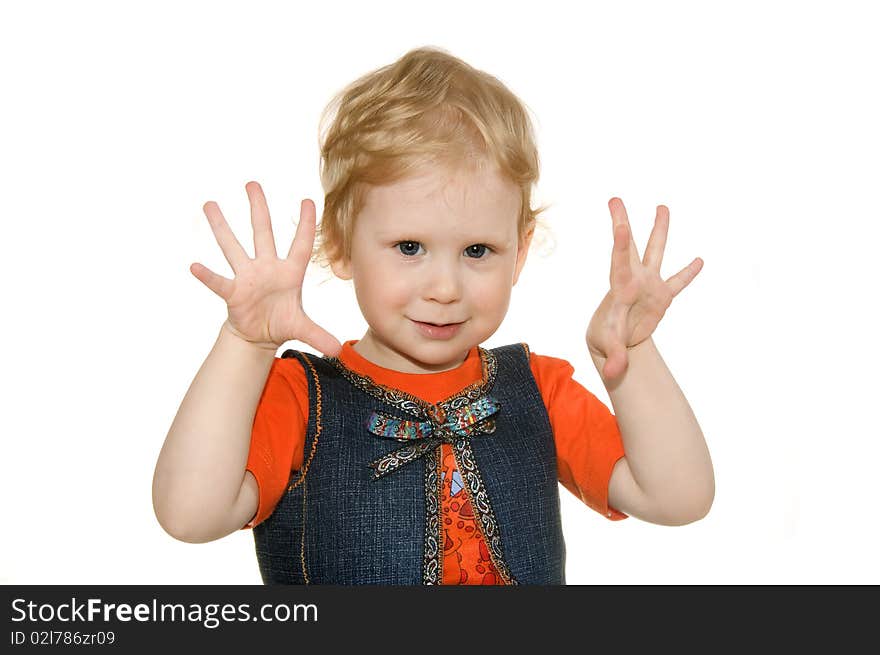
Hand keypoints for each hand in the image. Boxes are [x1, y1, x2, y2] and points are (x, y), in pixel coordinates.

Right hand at [190, 181, 341, 355]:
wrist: (258, 335)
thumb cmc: (281, 322)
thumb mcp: (302, 329)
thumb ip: (319, 335)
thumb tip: (338, 351)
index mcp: (289, 273)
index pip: (301, 244)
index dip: (305, 225)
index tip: (309, 200)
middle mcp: (267, 268)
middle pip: (262, 233)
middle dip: (258, 209)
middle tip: (252, 183)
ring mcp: (247, 277)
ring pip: (234, 247)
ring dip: (222, 227)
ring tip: (210, 204)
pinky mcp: (233, 293)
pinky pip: (219, 281)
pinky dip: (208, 276)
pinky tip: (195, 266)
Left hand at [586, 198, 702, 381]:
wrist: (613, 342)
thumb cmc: (607, 339)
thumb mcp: (610, 348)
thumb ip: (615, 358)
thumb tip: (615, 374)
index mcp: (620, 288)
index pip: (620, 262)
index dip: (622, 243)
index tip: (622, 224)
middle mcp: (634, 280)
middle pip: (630, 248)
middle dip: (622, 223)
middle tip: (614, 199)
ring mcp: (649, 285)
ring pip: (655, 253)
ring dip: (659, 231)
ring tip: (663, 207)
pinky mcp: (661, 297)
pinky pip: (677, 282)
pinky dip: (687, 274)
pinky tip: (698, 261)